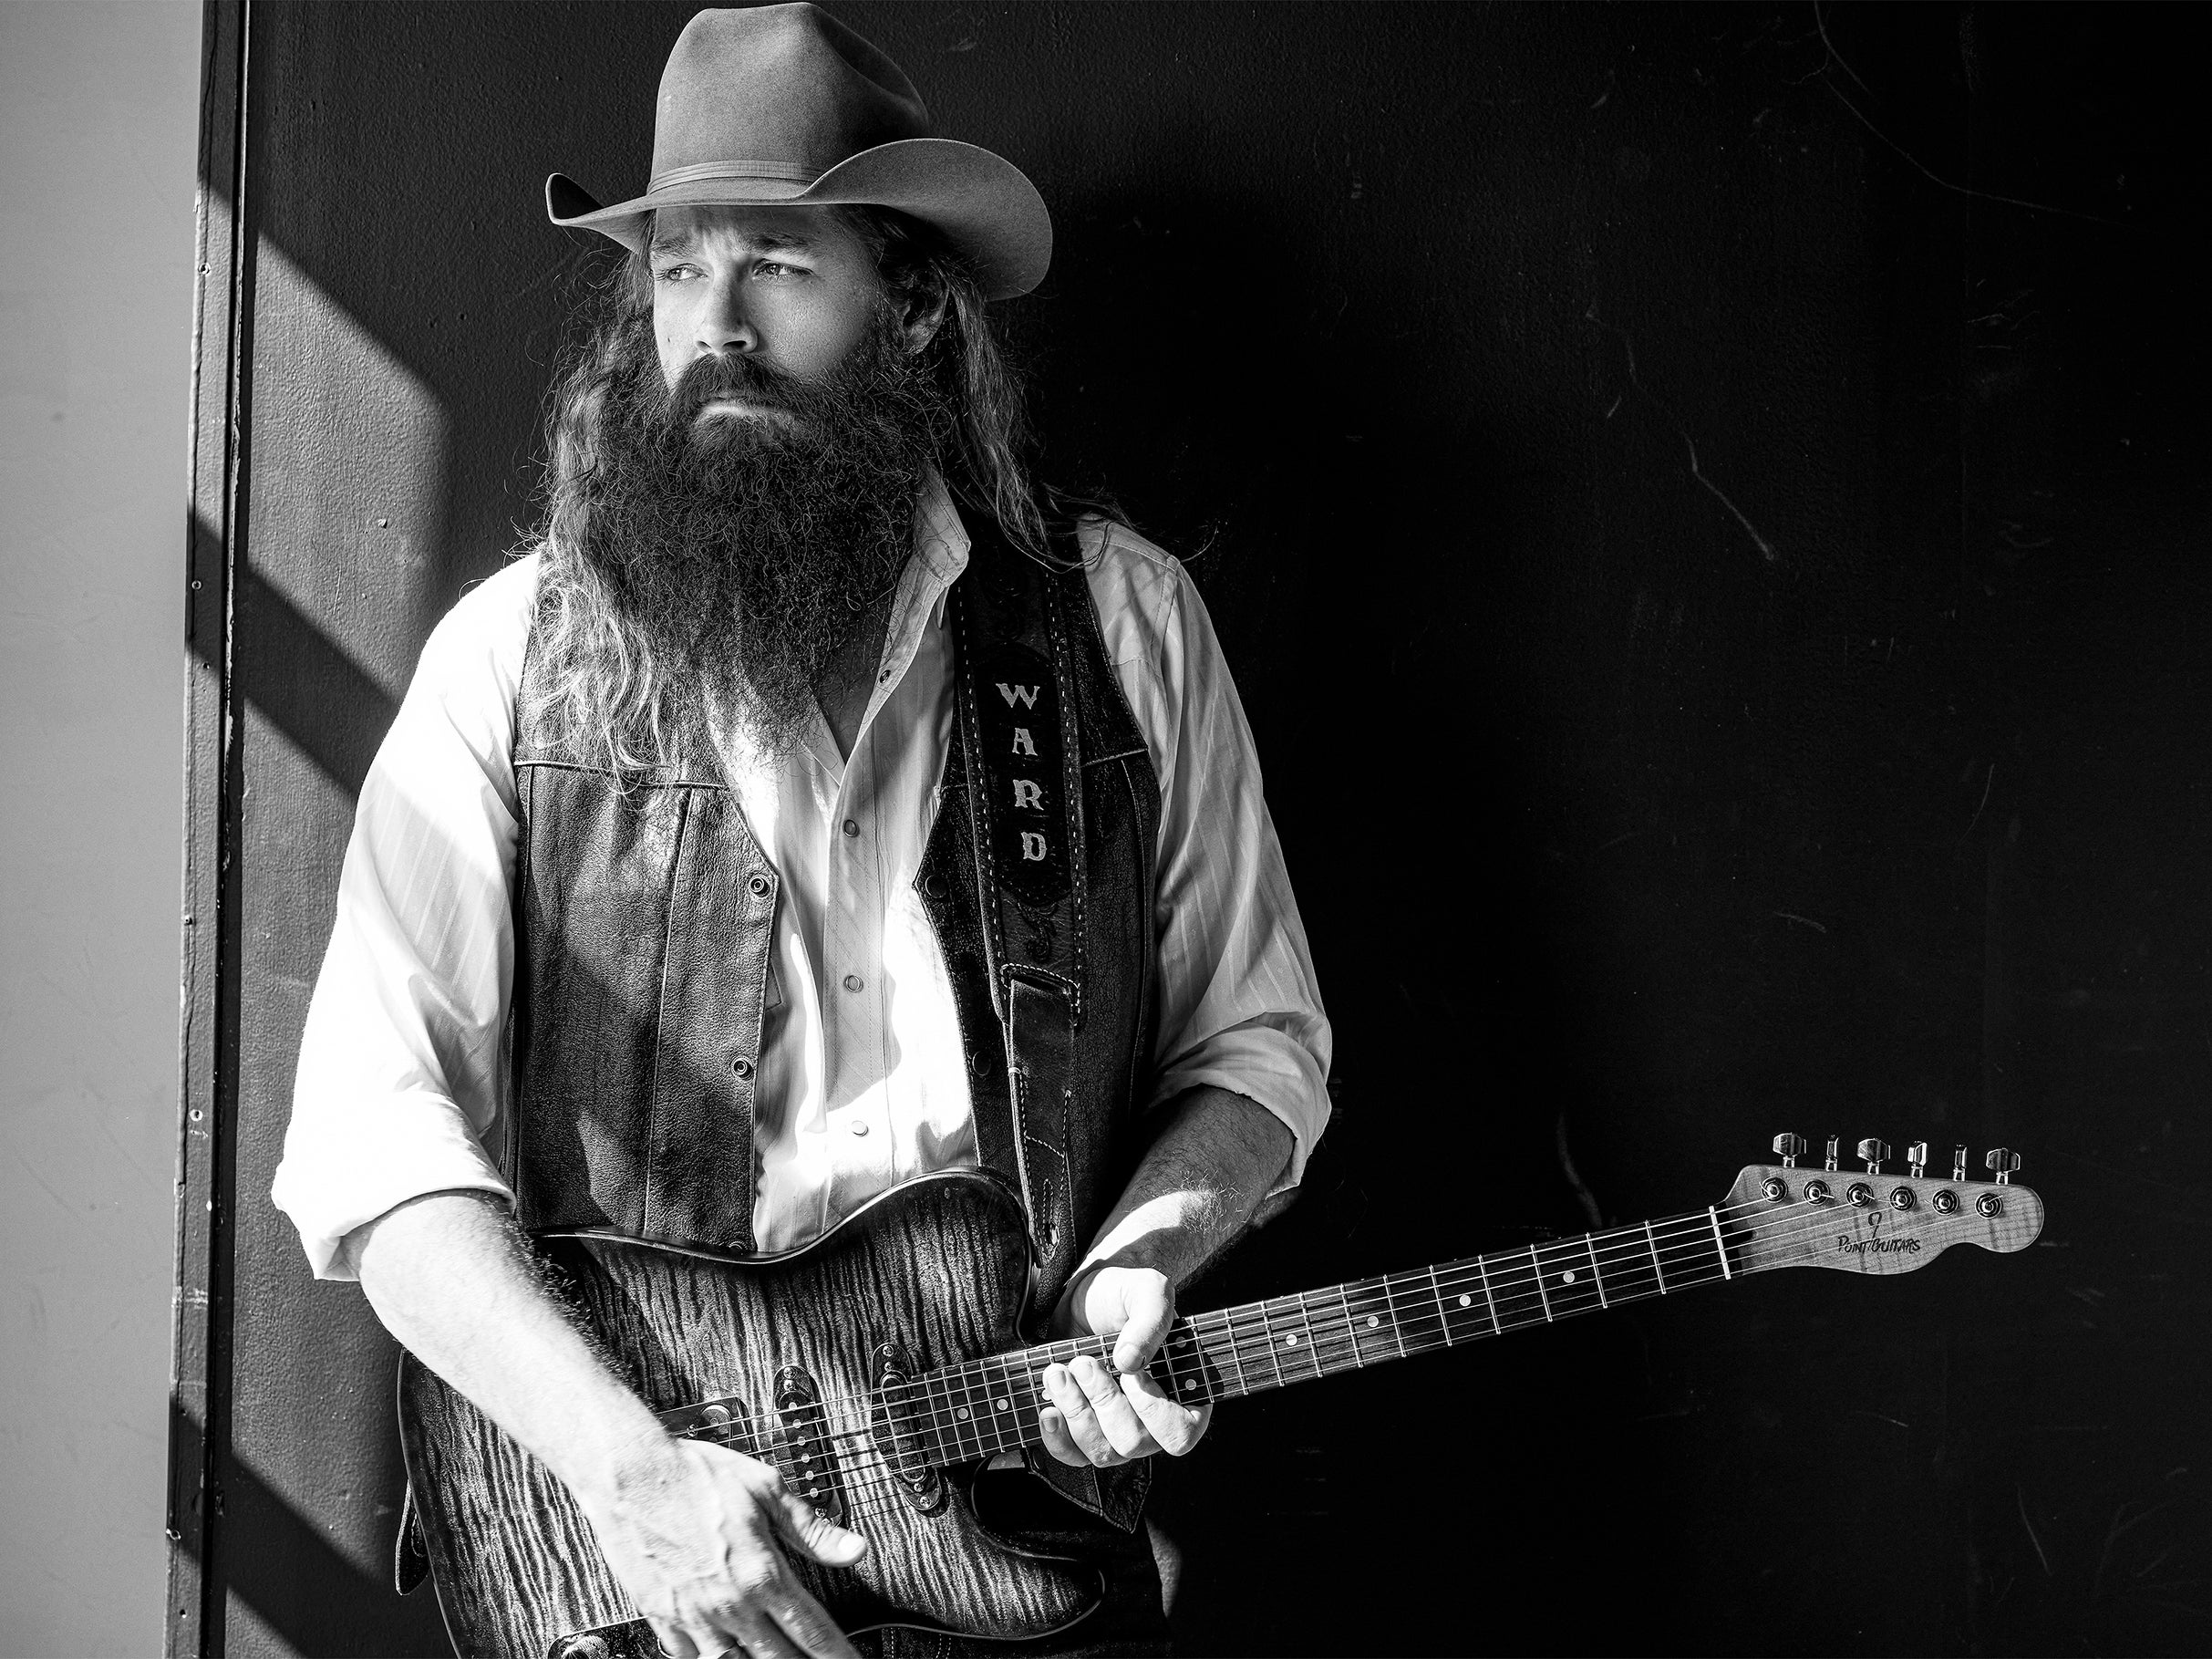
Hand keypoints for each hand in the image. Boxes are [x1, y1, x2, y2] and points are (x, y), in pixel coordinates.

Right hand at [585, 1436, 865, 1658]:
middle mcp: (730, 1603)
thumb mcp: (767, 1488)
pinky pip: (689, 1658)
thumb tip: (854, 1549)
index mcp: (761, 1573)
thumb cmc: (695, 1474)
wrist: (630, 1474)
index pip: (812, 1631)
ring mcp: (693, 1617)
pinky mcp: (662, 1618)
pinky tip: (725, 1657)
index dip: (837, 1655)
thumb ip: (811, 1529)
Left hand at [1036, 1265, 1210, 1468]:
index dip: (1154, 1412)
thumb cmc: (1125, 1296)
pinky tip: (1049, 1408)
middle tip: (1084, 1363)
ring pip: (1103, 1453)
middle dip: (1104, 1403)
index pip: (1180, 1434)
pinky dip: (1057, 1437)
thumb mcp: (1147, 1291)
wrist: (1084, 1299)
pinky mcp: (1085, 1432)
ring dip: (1076, 1413)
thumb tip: (1130, 1361)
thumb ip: (1151, 1319)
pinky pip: (1073, 1456)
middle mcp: (1153, 1422)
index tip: (1131, 1374)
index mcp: (1184, 1394)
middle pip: (1134, 1444)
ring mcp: (1118, 1431)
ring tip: (1059, 1373)